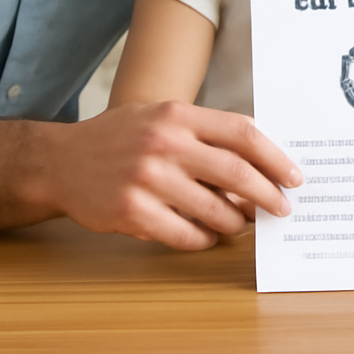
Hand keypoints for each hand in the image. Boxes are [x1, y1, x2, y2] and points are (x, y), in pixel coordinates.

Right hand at [37, 101, 301, 249]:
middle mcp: (165, 143)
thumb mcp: (162, 116)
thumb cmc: (121, 137)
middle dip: (267, 194)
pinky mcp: (131, 211)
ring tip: (244, 226)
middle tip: (282, 208)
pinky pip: (183, 233)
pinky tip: (209, 236)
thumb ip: (205, 131)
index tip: (293, 176)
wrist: (60, 161)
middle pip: (235, 172)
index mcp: (179, 114)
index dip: (274, 157)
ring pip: (213, 208)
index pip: (242, 133)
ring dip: (237, 222)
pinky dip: (203, 239)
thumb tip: (258, 158)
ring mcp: (147, 178)